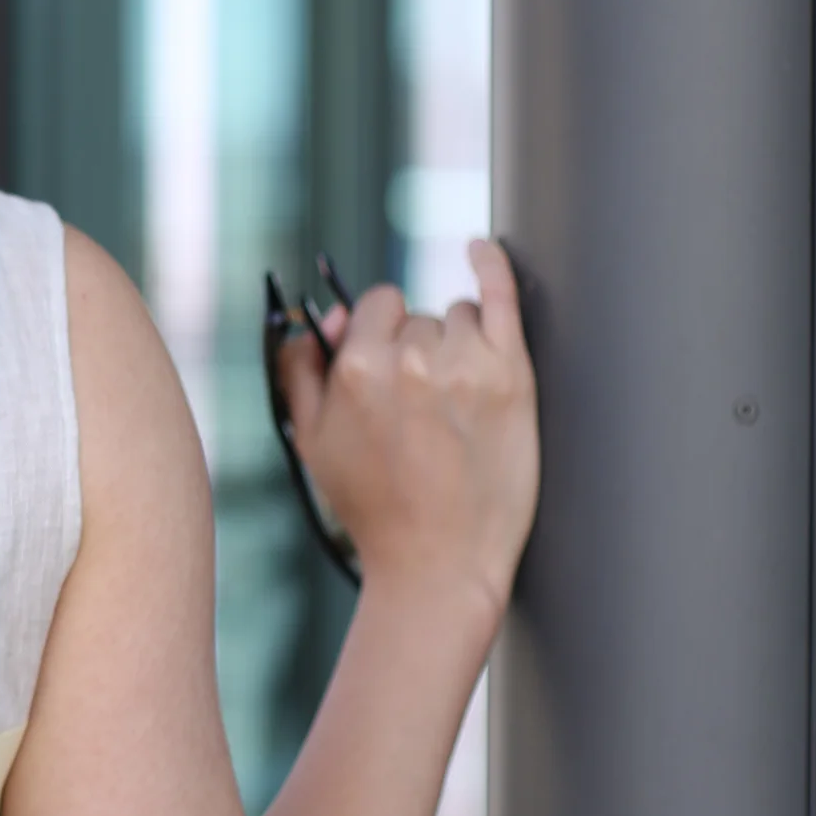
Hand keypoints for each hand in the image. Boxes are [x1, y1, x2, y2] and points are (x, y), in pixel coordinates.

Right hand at [275, 239, 539, 631]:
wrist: (439, 564)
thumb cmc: (374, 508)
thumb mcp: (313, 442)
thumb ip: (303, 372)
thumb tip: (316, 320)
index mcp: (356, 369)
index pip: (374, 307)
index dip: (380, 337)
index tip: (389, 371)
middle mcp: (410, 359)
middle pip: (418, 317)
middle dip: (417, 349)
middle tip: (422, 412)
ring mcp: (466, 365)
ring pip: (458, 317)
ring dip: (456, 344)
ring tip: (455, 406)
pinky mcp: (512, 377)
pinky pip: (502, 296)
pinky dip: (491, 266)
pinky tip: (480, 250)